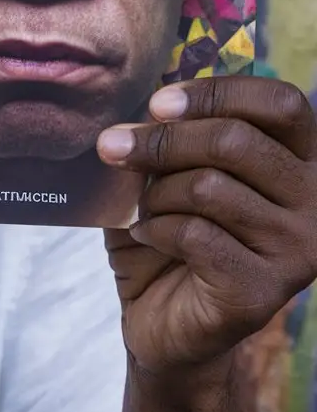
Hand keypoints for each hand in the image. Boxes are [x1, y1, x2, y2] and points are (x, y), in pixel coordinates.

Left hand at [97, 76, 316, 373]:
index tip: (157, 104)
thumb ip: (168, 133)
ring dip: (156, 193)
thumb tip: (145, 103)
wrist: (162, 319)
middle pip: (235, 141)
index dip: (217, 93)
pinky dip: (155, 229)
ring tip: (145, 209)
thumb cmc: (170, 231)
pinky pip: (194, 234)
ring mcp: (299, 250)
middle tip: (113, 147)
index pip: (282, 102)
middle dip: (160, 140)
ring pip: (209, 187)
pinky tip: (148, 236)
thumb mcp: (168, 171)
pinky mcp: (263, 292)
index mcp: (303, 161)